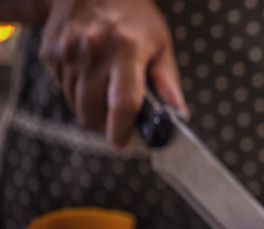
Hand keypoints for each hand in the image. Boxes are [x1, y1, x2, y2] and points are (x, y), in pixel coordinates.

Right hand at [38, 0, 186, 147]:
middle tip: (120, 119)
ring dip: (92, 108)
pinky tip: (90, 72)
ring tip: (107, 87)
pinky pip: (63, 89)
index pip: (123, 102)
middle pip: (93, 112)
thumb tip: (178, 114)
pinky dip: (78, 91)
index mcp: (127, 50)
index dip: (123, 130)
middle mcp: (94, 51)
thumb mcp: (161, 44)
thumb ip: (168, 82)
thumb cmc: (133, 16)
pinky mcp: (51, 53)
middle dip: (107, 125)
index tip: (125, 142)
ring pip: (76, 105)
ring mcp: (68, 52)